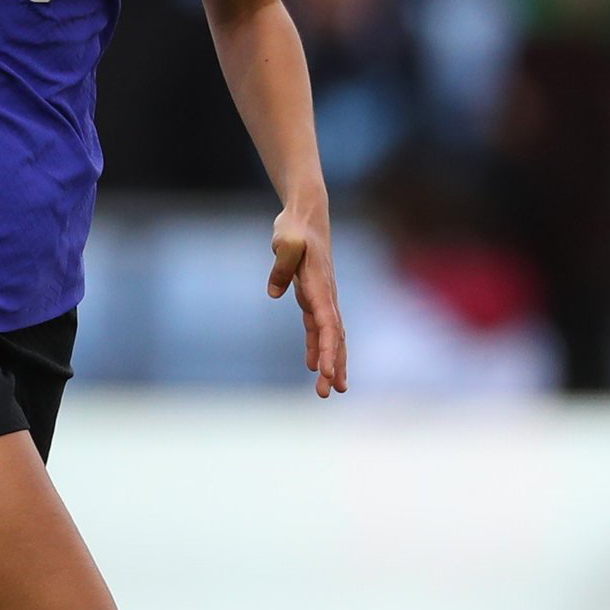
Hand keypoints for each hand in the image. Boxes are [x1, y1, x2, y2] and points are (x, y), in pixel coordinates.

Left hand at [268, 203, 346, 398]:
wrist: (306, 216)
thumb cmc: (294, 228)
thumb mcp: (284, 242)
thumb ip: (280, 265)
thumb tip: (275, 293)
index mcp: (319, 286)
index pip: (327, 324)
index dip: (328, 349)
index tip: (326, 373)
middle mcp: (325, 296)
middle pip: (334, 336)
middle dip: (335, 366)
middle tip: (331, 393)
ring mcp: (321, 298)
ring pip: (330, 336)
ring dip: (332, 362)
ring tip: (330, 391)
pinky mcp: (312, 297)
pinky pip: (318, 328)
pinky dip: (317, 347)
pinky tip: (314, 366)